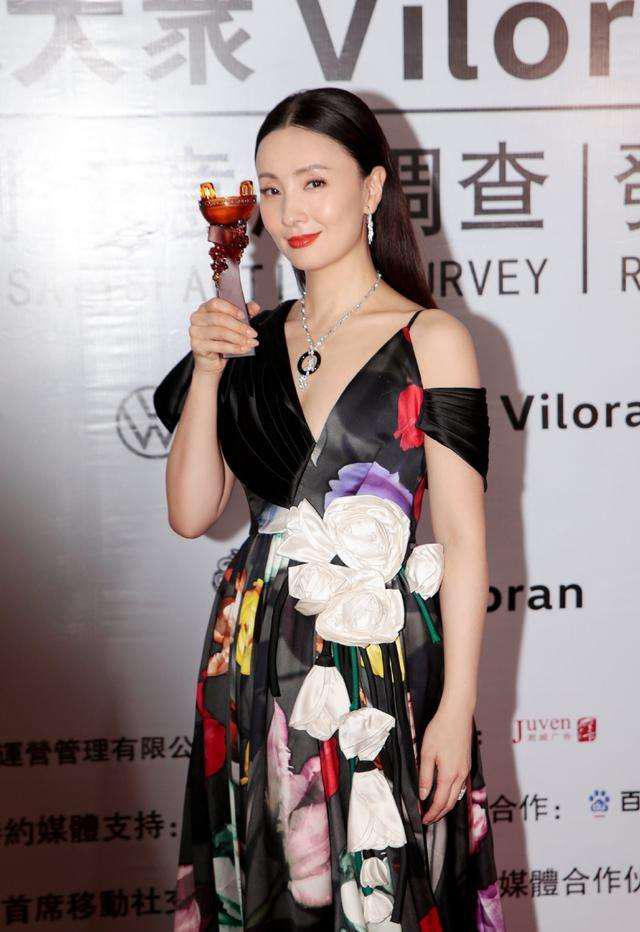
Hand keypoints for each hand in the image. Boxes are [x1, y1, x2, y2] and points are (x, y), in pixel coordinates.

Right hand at [189, 297, 260, 374]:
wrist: (211, 361)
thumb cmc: (221, 339)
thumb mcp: (234, 324)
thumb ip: (244, 312)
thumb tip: (255, 306)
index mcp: (205, 308)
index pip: (216, 303)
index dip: (231, 309)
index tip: (244, 316)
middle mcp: (197, 318)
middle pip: (219, 319)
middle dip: (239, 326)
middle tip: (252, 333)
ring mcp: (195, 332)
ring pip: (220, 332)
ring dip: (238, 338)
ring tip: (250, 342)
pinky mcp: (197, 345)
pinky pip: (218, 346)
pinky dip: (233, 348)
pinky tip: (243, 348)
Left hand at [418, 702, 472, 823]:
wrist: (457, 715)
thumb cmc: (440, 730)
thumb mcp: (426, 753)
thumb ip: (425, 776)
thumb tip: (424, 795)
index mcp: (448, 774)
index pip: (440, 802)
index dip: (432, 814)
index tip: (424, 820)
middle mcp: (460, 775)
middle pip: (450, 803)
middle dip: (440, 814)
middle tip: (429, 819)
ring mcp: (465, 770)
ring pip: (456, 795)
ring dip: (446, 805)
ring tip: (436, 809)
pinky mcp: (466, 764)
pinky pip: (460, 786)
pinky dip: (452, 794)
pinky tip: (446, 792)